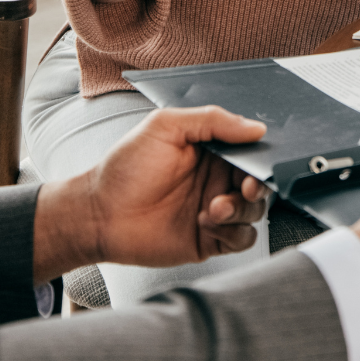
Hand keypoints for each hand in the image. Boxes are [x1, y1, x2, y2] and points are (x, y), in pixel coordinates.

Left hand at [33, 106, 269, 280]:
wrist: (100, 214)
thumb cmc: (126, 168)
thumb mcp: (165, 127)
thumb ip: (212, 120)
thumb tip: (255, 127)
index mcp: (210, 150)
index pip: (249, 151)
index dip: (260, 158)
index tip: (258, 162)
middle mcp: (216, 179)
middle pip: (258, 183)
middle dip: (257, 186)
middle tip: (245, 188)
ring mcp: (214, 210)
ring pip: (254, 212)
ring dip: (241, 210)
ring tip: (213, 209)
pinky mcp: (210, 239)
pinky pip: (242, 239)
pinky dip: (233, 232)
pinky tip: (207, 224)